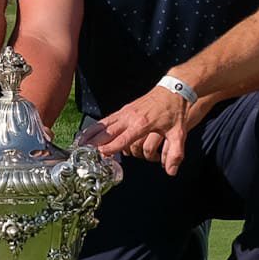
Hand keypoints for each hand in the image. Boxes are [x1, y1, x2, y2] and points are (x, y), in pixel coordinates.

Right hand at [76, 84, 191, 174]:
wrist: (174, 88)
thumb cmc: (175, 110)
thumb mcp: (179, 133)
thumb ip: (175, 153)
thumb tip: (172, 171)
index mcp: (142, 124)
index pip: (122, 139)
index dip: (110, 147)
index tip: (99, 154)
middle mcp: (130, 117)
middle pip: (108, 131)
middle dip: (94, 142)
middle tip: (82, 152)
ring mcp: (126, 112)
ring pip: (104, 124)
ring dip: (91, 133)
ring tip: (79, 143)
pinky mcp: (125, 108)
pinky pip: (108, 118)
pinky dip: (97, 126)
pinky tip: (90, 132)